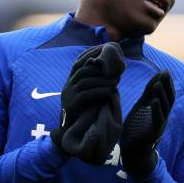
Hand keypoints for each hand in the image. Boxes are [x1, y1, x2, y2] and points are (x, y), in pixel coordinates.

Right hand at [51, 42, 125, 164]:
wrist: (72, 133)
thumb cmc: (85, 113)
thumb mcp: (89, 95)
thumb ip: (96, 84)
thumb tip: (113, 72)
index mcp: (71, 81)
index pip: (78, 63)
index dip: (90, 54)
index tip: (104, 49)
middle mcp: (67, 86)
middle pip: (82, 70)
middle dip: (99, 68)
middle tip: (114, 69)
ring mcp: (68, 95)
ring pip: (85, 81)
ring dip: (102, 80)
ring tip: (116, 82)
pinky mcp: (71, 105)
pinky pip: (86, 94)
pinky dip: (99, 91)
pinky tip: (110, 91)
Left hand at [120, 71, 174, 176]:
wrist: (133, 152)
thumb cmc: (137, 129)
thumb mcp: (142, 108)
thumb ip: (147, 96)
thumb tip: (154, 80)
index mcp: (159, 110)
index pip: (166, 93)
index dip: (166, 83)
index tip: (164, 71)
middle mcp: (163, 116)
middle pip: (169, 98)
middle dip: (167, 86)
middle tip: (165, 73)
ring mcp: (160, 125)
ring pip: (165, 108)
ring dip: (161, 95)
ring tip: (157, 83)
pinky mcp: (154, 133)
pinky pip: (158, 120)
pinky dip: (157, 110)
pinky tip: (154, 101)